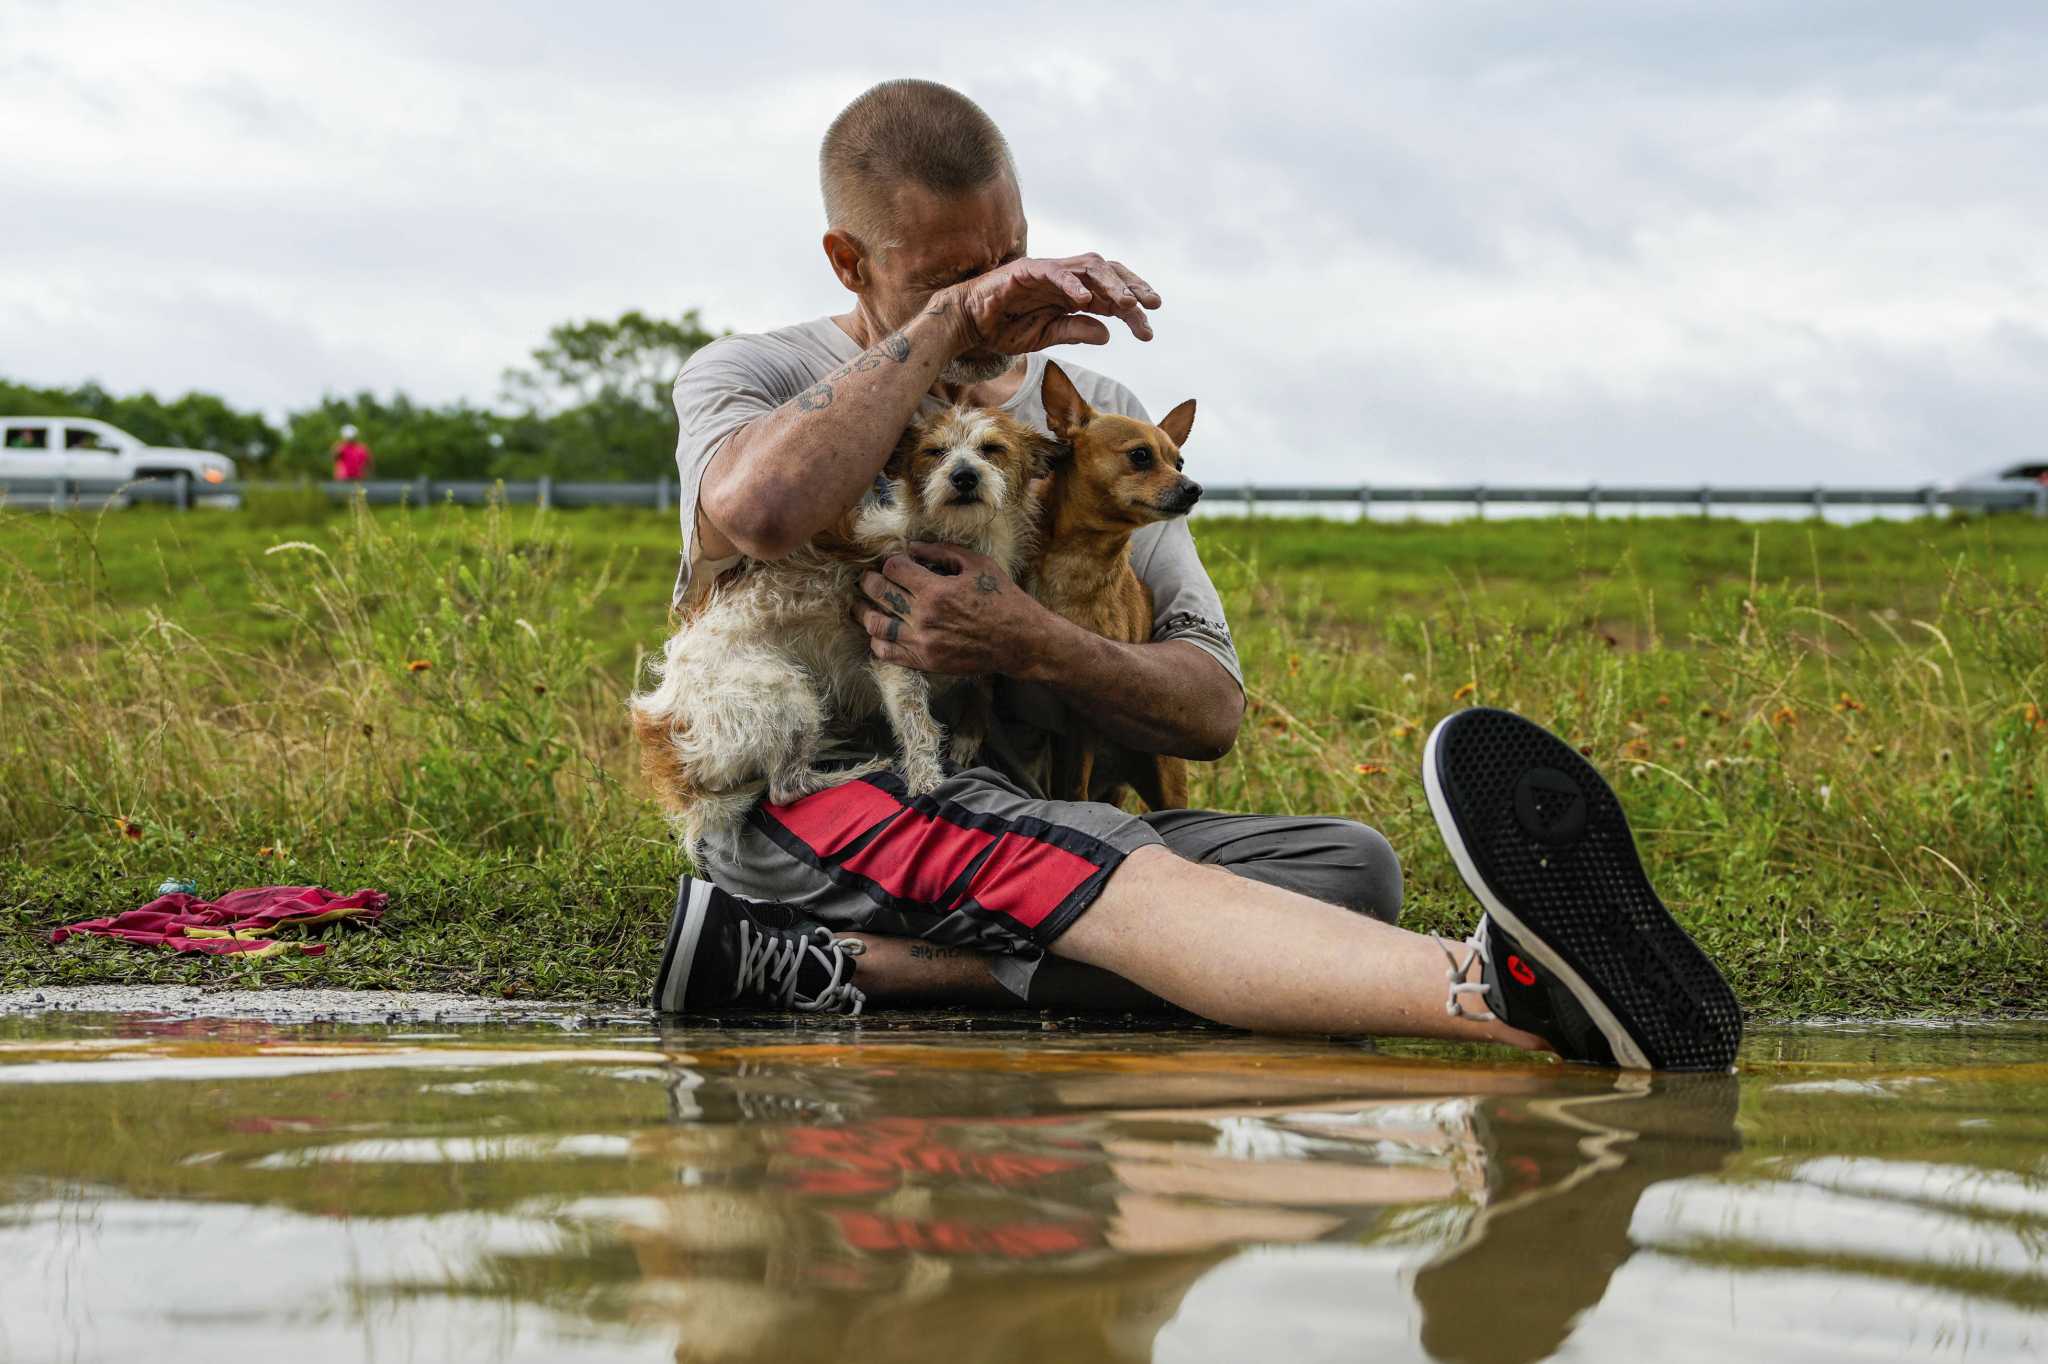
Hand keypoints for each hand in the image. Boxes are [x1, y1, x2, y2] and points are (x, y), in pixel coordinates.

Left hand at [857, 542, 1050, 675]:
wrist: (1020, 641)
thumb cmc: (1002, 598)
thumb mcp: (977, 564)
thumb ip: (941, 552)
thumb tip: (912, 547)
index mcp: (936, 590)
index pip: (893, 568)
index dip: (892, 561)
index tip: (897, 563)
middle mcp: (924, 617)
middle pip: (878, 593)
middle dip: (869, 581)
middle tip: (868, 578)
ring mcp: (922, 642)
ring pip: (875, 625)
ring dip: (864, 611)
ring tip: (862, 605)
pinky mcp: (925, 661)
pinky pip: (886, 653)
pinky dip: (877, 640)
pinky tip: (880, 631)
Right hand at [936, 254, 1160, 356]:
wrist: (968, 323)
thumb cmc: (1004, 327)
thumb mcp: (1046, 336)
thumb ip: (1075, 331)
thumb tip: (1108, 334)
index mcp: (1072, 295)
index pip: (1110, 297)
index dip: (1132, 311)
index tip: (1148, 330)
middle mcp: (1065, 279)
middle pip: (1108, 273)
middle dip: (1133, 288)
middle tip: (1152, 306)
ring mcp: (1047, 271)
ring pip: (1089, 266)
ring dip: (1111, 284)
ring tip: (1127, 304)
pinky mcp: (1026, 270)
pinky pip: (1054, 272)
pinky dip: (1072, 283)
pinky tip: (1086, 299)